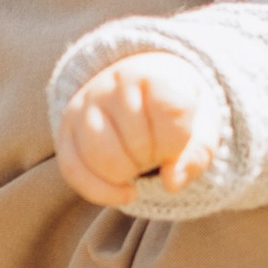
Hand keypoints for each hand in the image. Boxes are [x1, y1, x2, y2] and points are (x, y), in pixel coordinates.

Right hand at [54, 51, 218, 208]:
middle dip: (154, 159)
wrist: (142, 92)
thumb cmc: (175, 114)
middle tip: (158, 151)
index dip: (179, 142)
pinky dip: (101, 192)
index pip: (170, 117)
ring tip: (139, 166)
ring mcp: (84, 106)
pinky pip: (74, 170)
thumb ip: (197, 154)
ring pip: (102, 157)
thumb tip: (172, 183)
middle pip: (136, 142)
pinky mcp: (66, 130)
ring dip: (128, 175)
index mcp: (152, 74)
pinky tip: (124, 193)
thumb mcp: (201, 127)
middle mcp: (112, 83)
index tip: (179, 138)